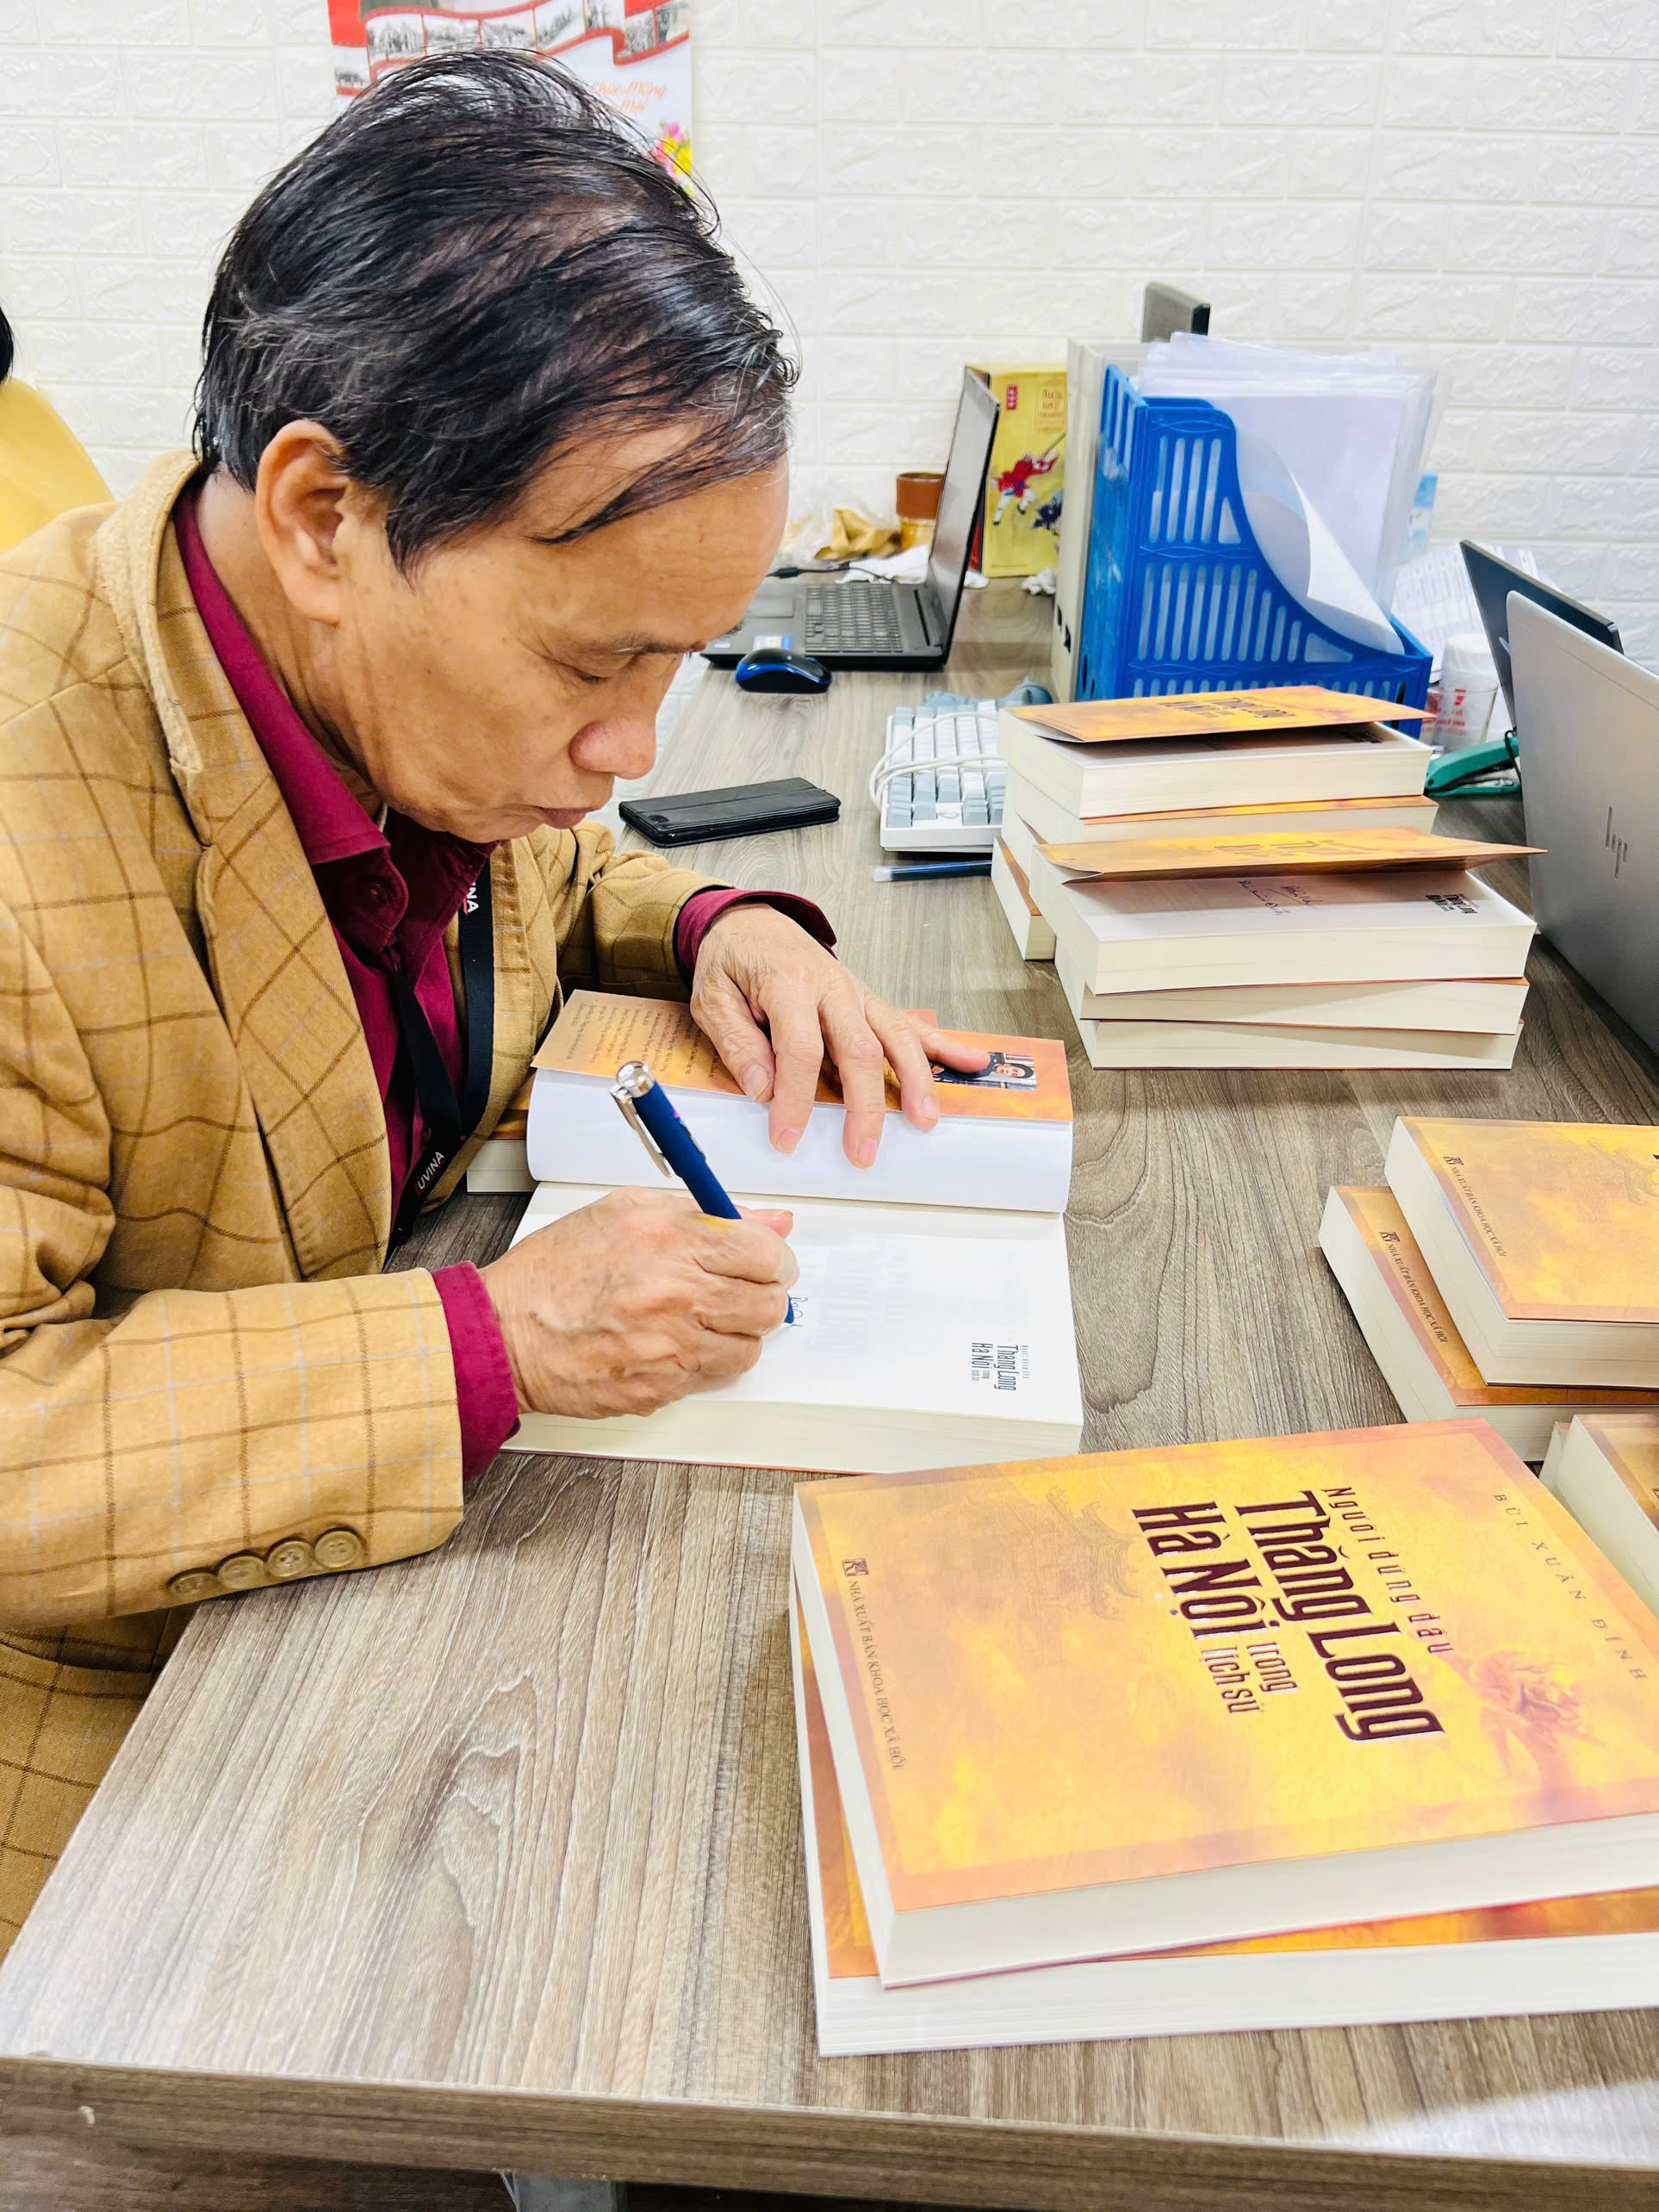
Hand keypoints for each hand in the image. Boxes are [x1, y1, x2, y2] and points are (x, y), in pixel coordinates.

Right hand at [479, 1187, 797, 1418]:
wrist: (503, 1333)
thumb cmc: (556, 1272)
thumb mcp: (625, 1213)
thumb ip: (704, 1214)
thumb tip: (771, 1222)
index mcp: (670, 1241)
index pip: (766, 1253)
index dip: (772, 1256)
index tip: (763, 1260)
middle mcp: (676, 1295)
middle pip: (769, 1304)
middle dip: (761, 1294)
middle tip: (736, 1290)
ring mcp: (670, 1349)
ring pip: (748, 1348)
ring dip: (735, 1333)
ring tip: (701, 1319)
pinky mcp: (659, 1390)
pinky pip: (711, 1378)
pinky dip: (702, 1363)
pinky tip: (672, 1345)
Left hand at [690, 904, 990, 1167]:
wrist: (753, 923)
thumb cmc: (733, 962)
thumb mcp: (712, 998)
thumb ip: (737, 1042)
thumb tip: (762, 1089)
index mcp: (787, 984)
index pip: (799, 1048)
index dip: (795, 1098)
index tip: (787, 1139)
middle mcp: (831, 988)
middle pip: (858, 1049)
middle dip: (865, 1106)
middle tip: (863, 1151)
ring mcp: (856, 994)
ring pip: (894, 1037)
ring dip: (915, 1080)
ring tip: (926, 1120)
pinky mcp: (869, 1002)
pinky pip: (910, 1024)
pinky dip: (942, 1045)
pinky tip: (973, 1062)